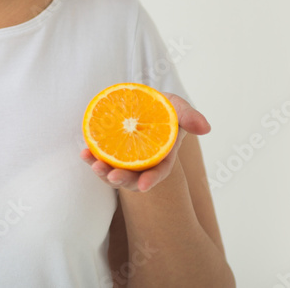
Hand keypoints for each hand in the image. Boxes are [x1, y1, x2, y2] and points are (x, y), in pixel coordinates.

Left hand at [80, 93, 209, 192]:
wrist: (141, 103)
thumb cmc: (162, 107)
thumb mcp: (177, 107)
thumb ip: (190, 116)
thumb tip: (205, 128)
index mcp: (161, 156)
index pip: (158, 172)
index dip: (151, 180)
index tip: (142, 186)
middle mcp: (142, 161)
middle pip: (133, 177)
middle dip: (122, 180)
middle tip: (112, 177)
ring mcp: (123, 158)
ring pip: (114, 171)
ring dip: (103, 171)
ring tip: (94, 164)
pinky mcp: (108, 150)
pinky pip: (99, 157)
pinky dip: (91, 157)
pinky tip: (84, 153)